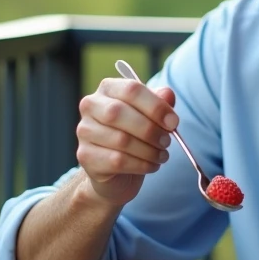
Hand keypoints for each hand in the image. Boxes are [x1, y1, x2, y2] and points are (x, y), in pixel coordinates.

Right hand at [75, 77, 178, 206]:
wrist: (117, 171)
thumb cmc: (135, 135)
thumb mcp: (151, 116)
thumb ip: (160, 102)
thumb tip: (167, 94)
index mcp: (108, 89)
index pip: (131, 89)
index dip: (155, 106)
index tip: (174, 122)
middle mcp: (90, 106)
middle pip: (119, 112)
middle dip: (150, 129)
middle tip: (167, 141)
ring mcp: (84, 131)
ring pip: (120, 140)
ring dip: (149, 150)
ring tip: (162, 155)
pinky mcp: (85, 156)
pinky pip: (117, 160)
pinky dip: (141, 165)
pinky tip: (151, 166)